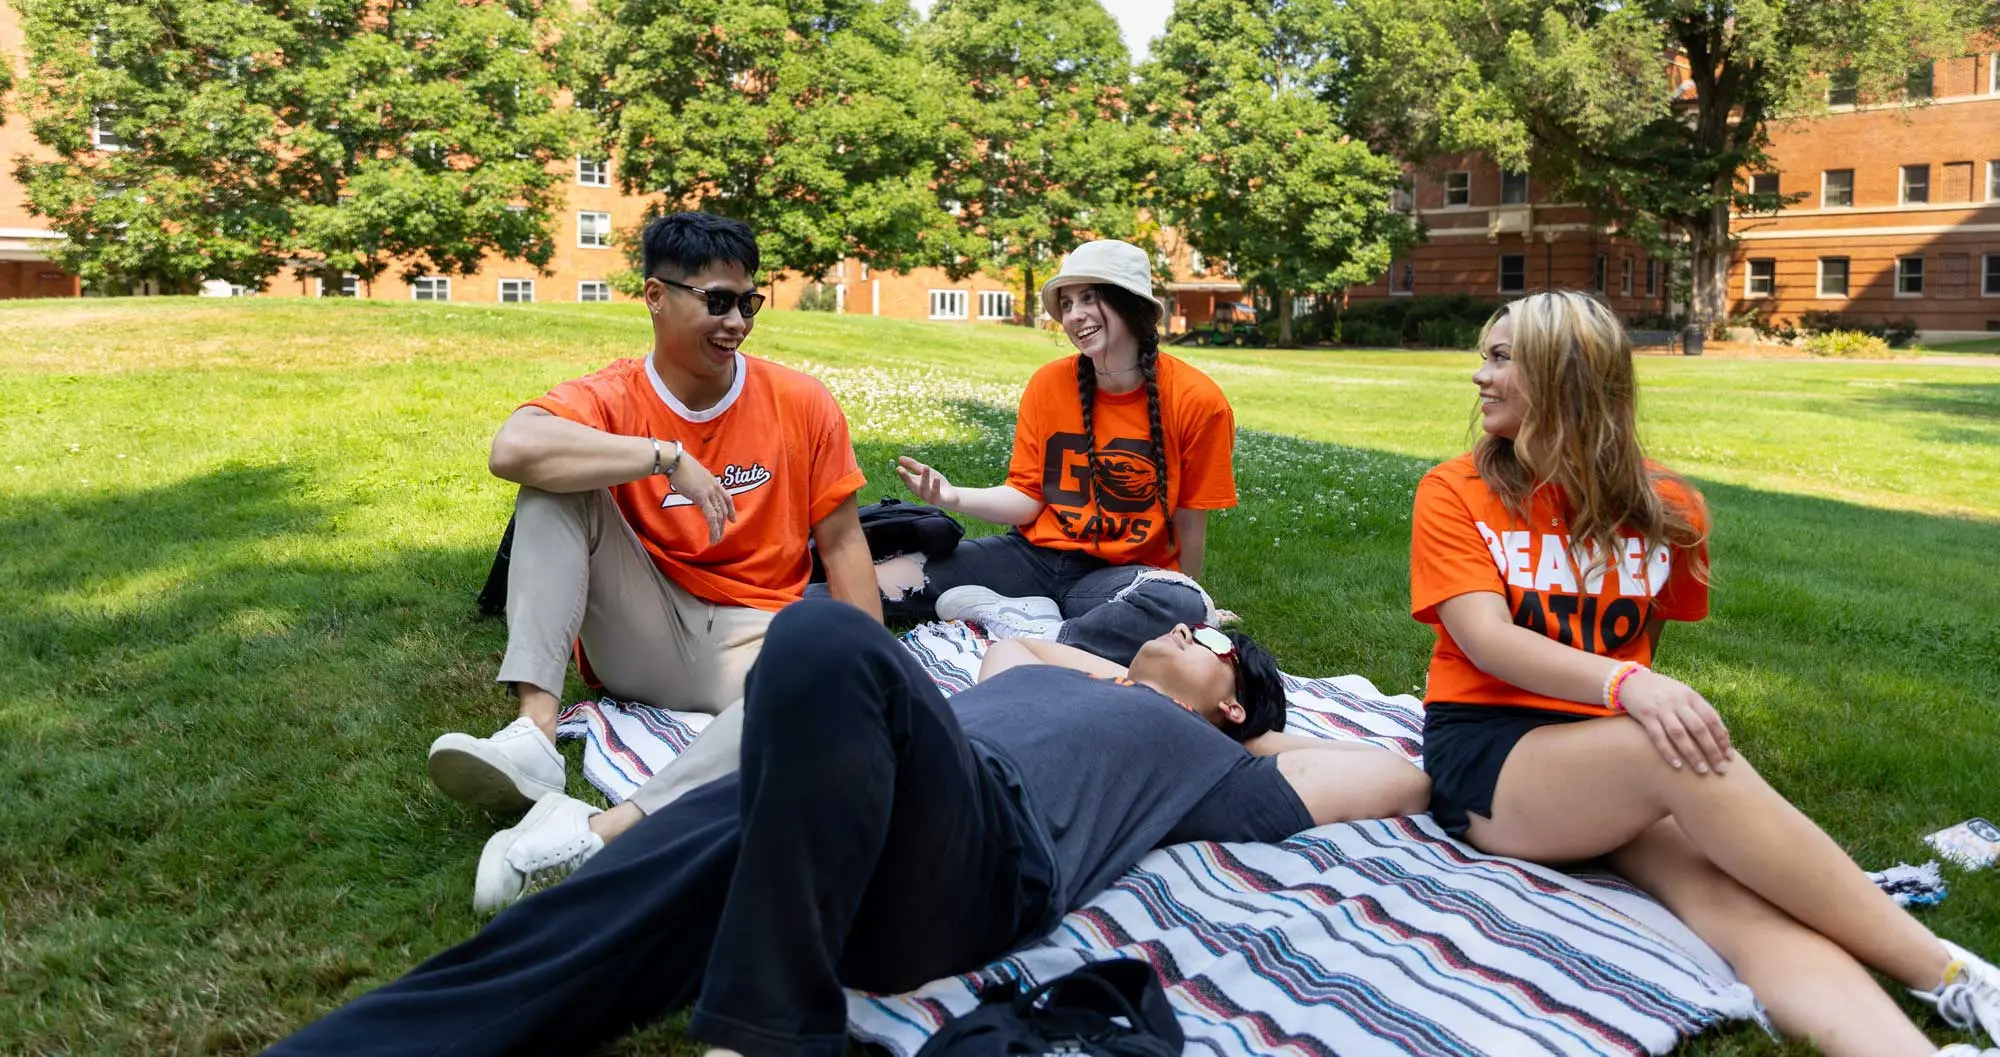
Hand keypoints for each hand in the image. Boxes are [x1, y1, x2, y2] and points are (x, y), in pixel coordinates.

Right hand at [670, 451, 735, 545]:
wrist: (675, 461)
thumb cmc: (678, 465)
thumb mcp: (693, 474)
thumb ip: (697, 483)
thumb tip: (694, 488)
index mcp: (713, 481)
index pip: (726, 497)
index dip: (730, 509)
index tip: (732, 519)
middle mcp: (714, 486)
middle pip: (723, 508)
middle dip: (723, 523)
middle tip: (720, 535)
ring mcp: (709, 492)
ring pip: (719, 514)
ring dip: (718, 529)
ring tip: (716, 540)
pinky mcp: (702, 497)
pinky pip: (711, 516)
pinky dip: (714, 528)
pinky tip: (713, 536)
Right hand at [895, 456, 959, 509]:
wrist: (952, 495)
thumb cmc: (936, 483)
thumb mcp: (925, 471)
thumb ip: (913, 465)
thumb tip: (899, 458)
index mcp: (915, 485)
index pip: (907, 480)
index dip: (902, 475)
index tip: (898, 468)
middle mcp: (920, 492)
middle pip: (912, 486)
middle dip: (906, 478)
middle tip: (901, 470)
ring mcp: (929, 497)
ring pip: (924, 489)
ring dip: (924, 478)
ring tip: (926, 467)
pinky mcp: (939, 500)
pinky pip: (935, 495)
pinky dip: (935, 487)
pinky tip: (936, 478)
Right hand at [1617, 669, 1732, 774]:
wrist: (1632, 680)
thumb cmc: (1664, 692)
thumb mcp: (1684, 695)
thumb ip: (1701, 712)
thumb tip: (1723, 735)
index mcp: (1691, 696)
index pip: (1712, 719)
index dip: (1722, 739)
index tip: (1729, 757)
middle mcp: (1678, 701)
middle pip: (1699, 728)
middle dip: (1712, 750)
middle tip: (1721, 769)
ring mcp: (1661, 708)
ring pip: (1680, 734)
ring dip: (1693, 754)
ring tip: (1702, 770)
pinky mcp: (1645, 714)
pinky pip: (1658, 736)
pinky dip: (1668, 751)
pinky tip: (1677, 765)